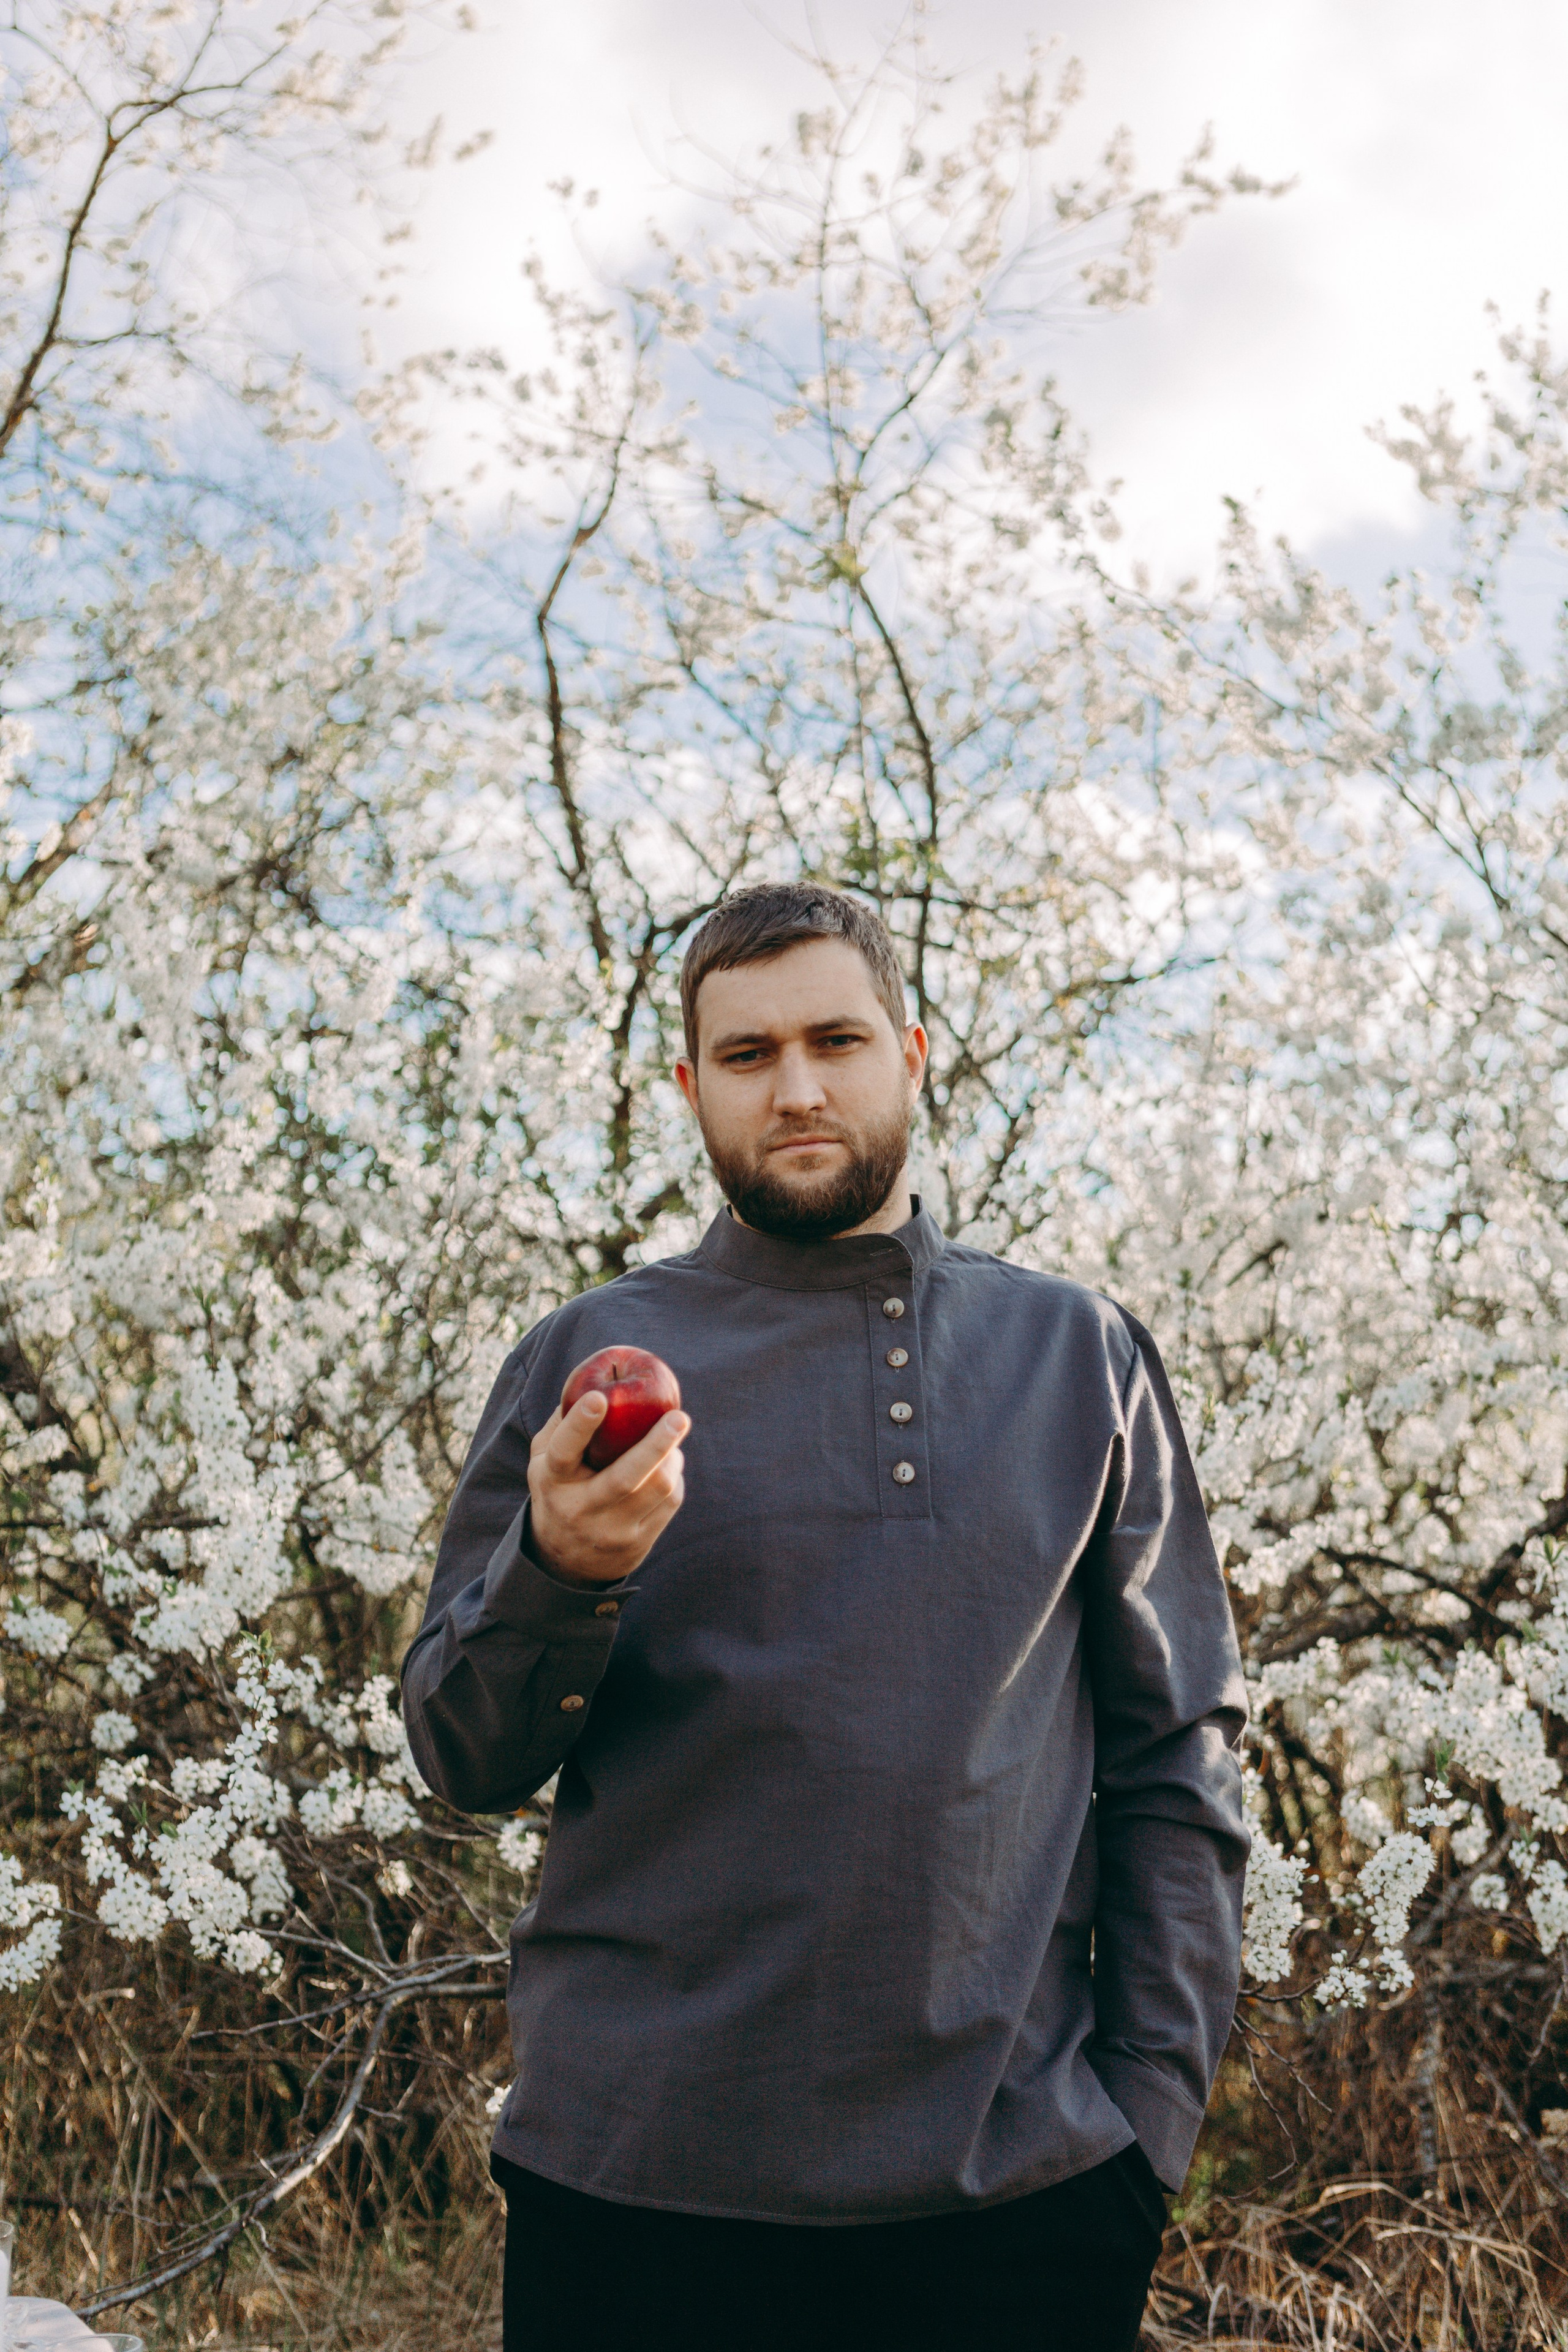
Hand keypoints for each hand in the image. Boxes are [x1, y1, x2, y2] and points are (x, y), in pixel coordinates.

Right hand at [527, 1390, 689, 1586]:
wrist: (567, 1560)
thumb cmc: (560, 1487)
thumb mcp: (545, 1459)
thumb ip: (564, 1421)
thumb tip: (594, 1377)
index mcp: (553, 1480)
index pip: (564, 1451)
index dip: (581, 1424)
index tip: (600, 1397)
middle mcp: (580, 1508)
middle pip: (624, 1477)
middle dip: (655, 1445)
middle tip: (680, 1417)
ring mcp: (611, 1531)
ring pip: (657, 1488)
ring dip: (671, 1457)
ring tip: (671, 1439)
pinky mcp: (638, 1544)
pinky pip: (669, 1503)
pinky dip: (674, 1477)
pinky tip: (667, 1467)